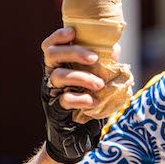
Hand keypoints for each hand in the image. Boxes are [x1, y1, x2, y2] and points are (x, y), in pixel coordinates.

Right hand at [40, 27, 114, 163]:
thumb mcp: (97, 76)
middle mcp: (51, 74)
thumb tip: (113, 49)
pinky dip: (81, 99)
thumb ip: (103, 62)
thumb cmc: (89, 97)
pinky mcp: (56, 108)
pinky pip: (64, 99)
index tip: (73, 32)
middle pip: (52, 55)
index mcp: (60, 64)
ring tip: (100, 84)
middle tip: (94, 58)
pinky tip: (94, 101)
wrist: (79, 132)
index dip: (58, 36)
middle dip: (74, 53)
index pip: (50, 45)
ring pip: (57, 76)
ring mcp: (52, 91)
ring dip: (81, 77)